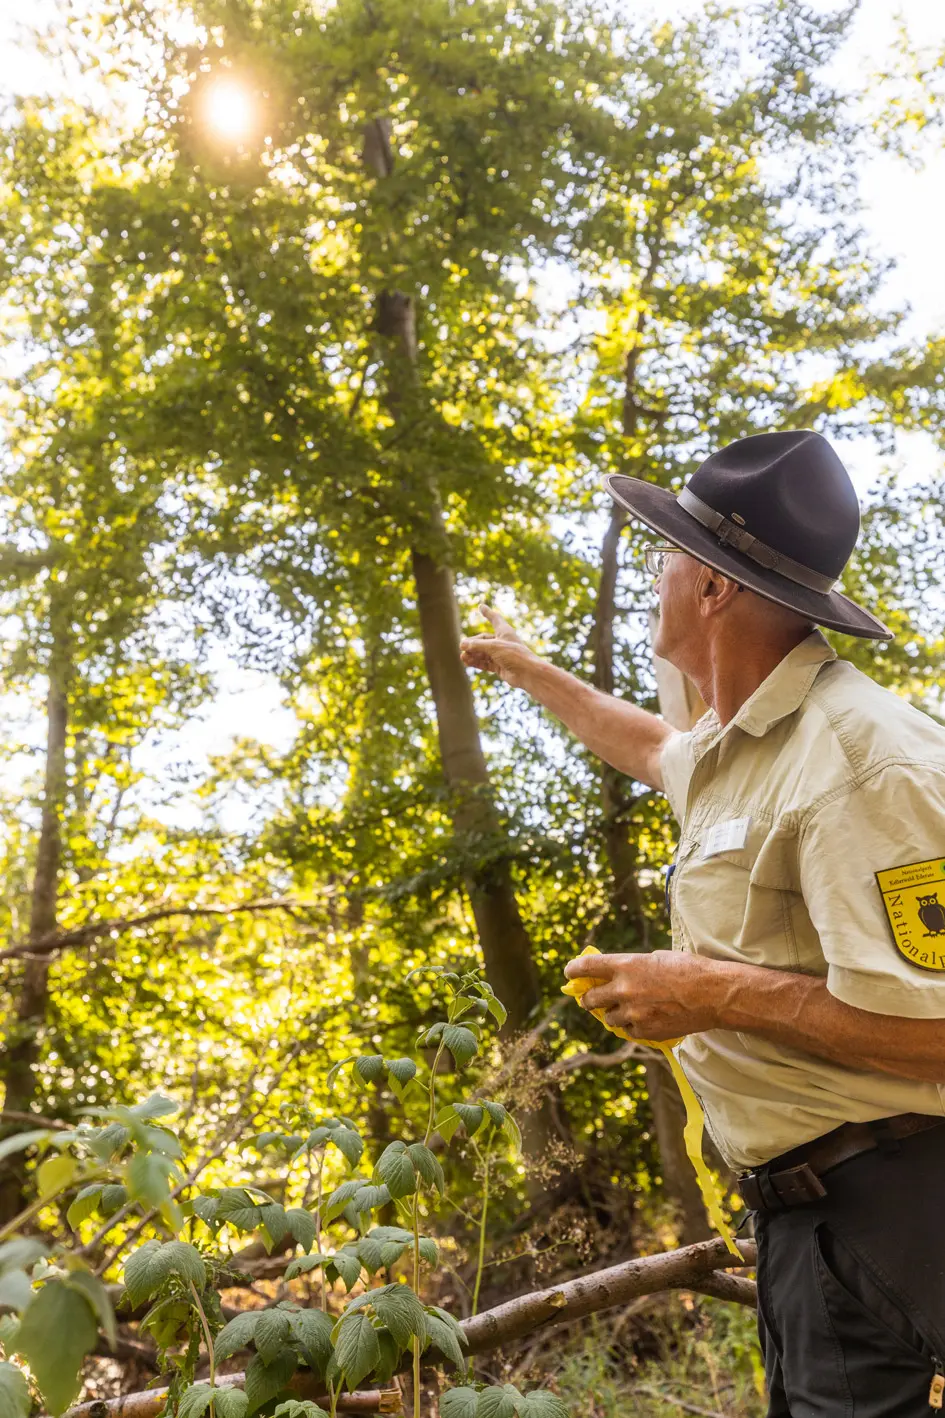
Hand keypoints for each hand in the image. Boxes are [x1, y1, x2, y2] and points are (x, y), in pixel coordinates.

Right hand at [460, 603, 539, 689]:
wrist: (527, 673)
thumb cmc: (514, 655)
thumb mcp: (493, 647)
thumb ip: (477, 645)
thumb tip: (462, 645)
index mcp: (504, 631)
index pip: (495, 619)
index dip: (488, 613)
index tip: (481, 606)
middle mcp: (502, 642)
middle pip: (483, 640)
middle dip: (472, 643)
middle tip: (462, 647)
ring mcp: (500, 655)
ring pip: (482, 652)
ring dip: (472, 654)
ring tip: (462, 657)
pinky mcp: (499, 666)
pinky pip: (485, 662)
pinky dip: (476, 662)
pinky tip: (467, 662)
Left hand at [563, 950, 720, 1040]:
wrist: (713, 995)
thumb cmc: (688, 970)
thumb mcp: (656, 958)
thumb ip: (632, 967)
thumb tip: (615, 974)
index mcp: (626, 965)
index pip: (586, 967)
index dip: (574, 970)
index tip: (569, 973)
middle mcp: (624, 989)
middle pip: (590, 999)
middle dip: (589, 999)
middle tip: (591, 999)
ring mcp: (633, 1013)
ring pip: (608, 1018)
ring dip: (614, 1014)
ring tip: (629, 1009)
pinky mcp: (645, 1031)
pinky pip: (628, 1031)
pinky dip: (632, 1027)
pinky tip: (646, 1019)